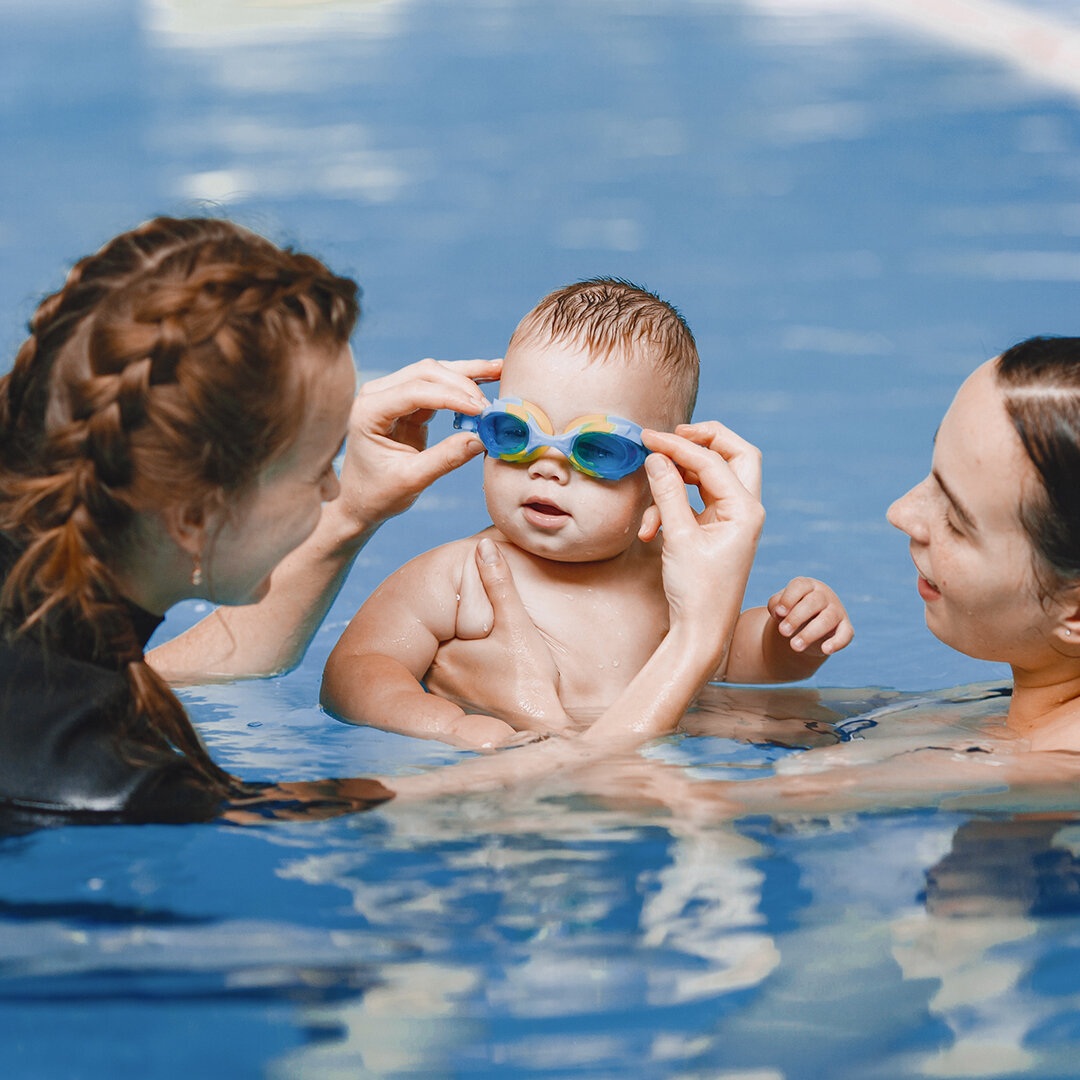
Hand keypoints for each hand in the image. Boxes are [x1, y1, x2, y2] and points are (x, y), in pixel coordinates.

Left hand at [336, 357, 500, 533]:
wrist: (360, 500)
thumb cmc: (377, 493)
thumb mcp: (412, 480)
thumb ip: (446, 458)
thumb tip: (483, 439)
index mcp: (369, 411)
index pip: (415, 391)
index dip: (452, 397)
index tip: (482, 411)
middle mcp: (377, 394)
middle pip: (426, 372)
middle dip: (462, 384)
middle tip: (491, 406)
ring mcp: (391, 393)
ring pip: (434, 372)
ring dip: (466, 373)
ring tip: (499, 371)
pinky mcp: (408, 402)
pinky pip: (438, 386)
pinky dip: (462, 385)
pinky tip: (487, 378)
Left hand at [425, 539, 572, 734]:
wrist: (539, 727)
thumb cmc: (531, 677)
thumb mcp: (517, 624)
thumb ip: (499, 584)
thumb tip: (484, 546)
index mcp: (444, 649)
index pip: (434, 615)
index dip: (449, 603)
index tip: (453, 591)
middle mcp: (435, 673)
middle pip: (436, 636)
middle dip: (451, 625)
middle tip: (465, 613)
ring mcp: (443, 694)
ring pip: (441, 659)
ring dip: (453, 647)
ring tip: (475, 638)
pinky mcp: (455, 708)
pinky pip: (447, 680)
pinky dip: (458, 669)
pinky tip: (478, 666)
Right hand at [638, 429, 764, 646]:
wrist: (702, 631)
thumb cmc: (697, 591)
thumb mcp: (679, 538)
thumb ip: (668, 493)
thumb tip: (656, 457)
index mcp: (746, 510)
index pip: (712, 461)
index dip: (678, 446)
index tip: (647, 438)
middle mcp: (745, 510)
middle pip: (733, 454)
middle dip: (703, 441)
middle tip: (672, 436)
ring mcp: (732, 519)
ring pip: (712, 476)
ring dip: (679, 479)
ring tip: (651, 496)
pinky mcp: (717, 529)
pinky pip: (697, 500)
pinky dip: (673, 504)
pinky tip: (650, 528)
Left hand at [768, 577, 852, 655]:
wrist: (806, 628)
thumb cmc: (791, 612)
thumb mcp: (780, 607)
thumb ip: (776, 605)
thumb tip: (779, 612)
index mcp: (807, 586)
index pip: (800, 586)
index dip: (789, 599)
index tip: (779, 613)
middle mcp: (824, 595)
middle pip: (813, 603)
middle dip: (796, 618)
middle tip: (783, 632)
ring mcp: (837, 611)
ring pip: (827, 619)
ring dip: (810, 633)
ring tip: (794, 646)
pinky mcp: (845, 628)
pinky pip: (845, 634)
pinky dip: (837, 642)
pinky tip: (825, 650)